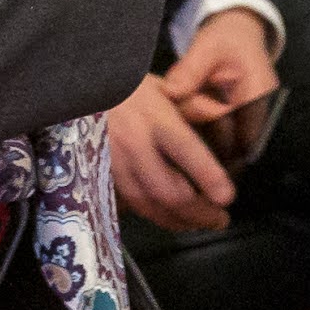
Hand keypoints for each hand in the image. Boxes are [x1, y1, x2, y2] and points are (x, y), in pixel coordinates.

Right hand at [106, 4, 278, 231]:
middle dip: (198, 213)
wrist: (83, 95)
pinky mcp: (103, 176)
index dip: (208, 177)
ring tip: (200, 223)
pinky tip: (173, 218)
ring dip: (178, 221)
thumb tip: (226, 117)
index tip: (227, 196)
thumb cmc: (128, 89)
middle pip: (168, 191)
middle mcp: (134, 144)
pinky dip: (156, 215)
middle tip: (220, 219)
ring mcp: (115, 164)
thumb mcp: (164, 86)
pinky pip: (131, 205)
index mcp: (154, 117)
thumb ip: (195, 105)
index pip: (186, 151)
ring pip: (149, 205)